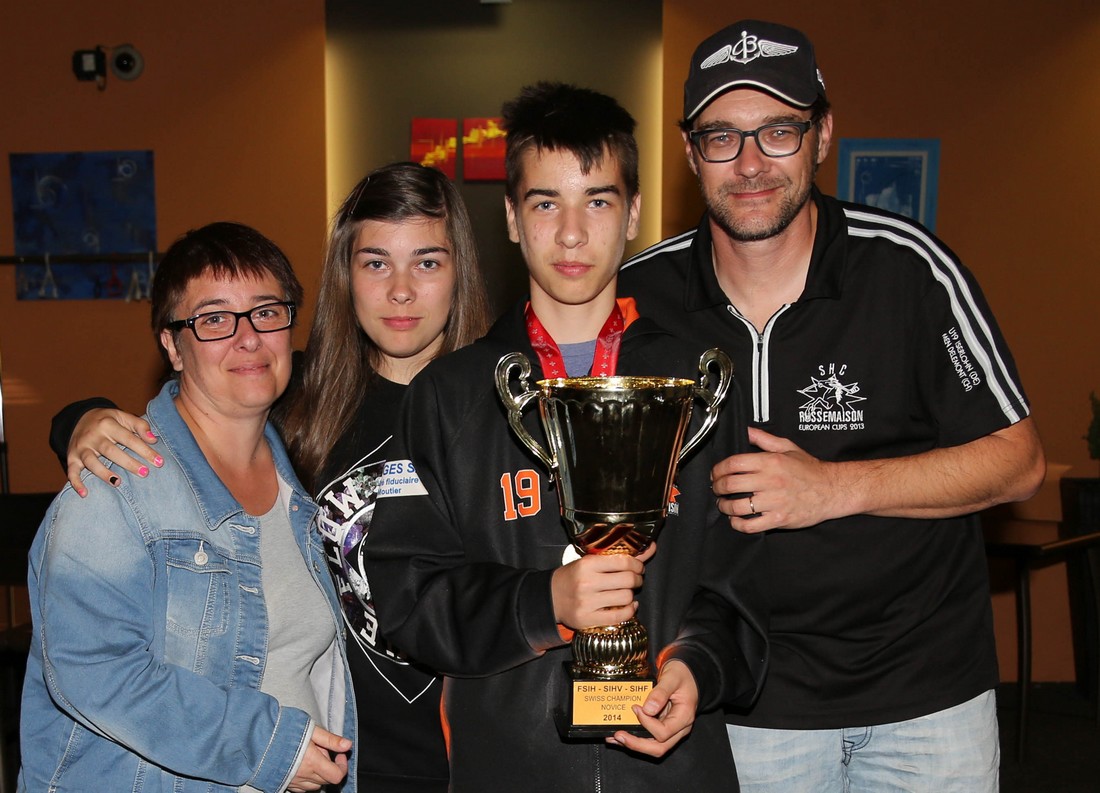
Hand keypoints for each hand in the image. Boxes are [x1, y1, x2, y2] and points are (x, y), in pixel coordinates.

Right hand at [67, 409, 160, 495]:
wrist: (80, 418)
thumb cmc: (109, 421)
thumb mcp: (124, 417)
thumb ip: (140, 426)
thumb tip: (154, 440)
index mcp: (108, 424)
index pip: (129, 438)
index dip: (145, 450)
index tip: (159, 462)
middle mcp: (93, 436)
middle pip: (111, 451)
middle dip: (128, 463)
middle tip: (145, 473)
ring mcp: (81, 447)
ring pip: (91, 461)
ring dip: (103, 473)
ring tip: (118, 483)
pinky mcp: (72, 457)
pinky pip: (71, 471)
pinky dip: (76, 482)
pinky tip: (84, 493)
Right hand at [287, 726, 350, 791]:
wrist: (258, 739)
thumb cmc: (284, 730)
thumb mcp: (311, 730)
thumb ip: (331, 740)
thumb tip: (348, 745)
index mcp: (312, 762)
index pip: (336, 775)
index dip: (342, 765)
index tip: (339, 753)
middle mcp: (304, 775)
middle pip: (327, 780)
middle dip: (330, 766)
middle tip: (321, 749)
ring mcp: (294, 781)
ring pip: (315, 785)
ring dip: (319, 774)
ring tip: (310, 756)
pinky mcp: (285, 783)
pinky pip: (303, 788)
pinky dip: (308, 780)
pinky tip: (302, 765)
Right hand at [551, 543, 655, 629]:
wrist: (550, 597)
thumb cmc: (573, 577)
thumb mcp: (590, 562)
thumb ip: (620, 557)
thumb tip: (650, 547)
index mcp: (587, 564)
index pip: (623, 561)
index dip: (637, 565)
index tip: (638, 567)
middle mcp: (587, 582)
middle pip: (628, 580)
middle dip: (637, 579)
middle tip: (635, 580)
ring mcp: (587, 602)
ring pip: (626, 597)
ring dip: (632, 595)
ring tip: (627, 592)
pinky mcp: (588, 619)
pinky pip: (620, 616)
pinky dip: (630, 610)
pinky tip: (630, 606)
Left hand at [607, 659, 697, 756]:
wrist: (686, 674)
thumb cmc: (681, 674)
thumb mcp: (672, 677)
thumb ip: (661, 692)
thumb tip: (648, 709)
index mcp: (684, 717)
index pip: (664, 732)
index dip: (647, 724)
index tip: (636, 708)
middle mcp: (679, 729)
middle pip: (659, 748)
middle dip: (637, 744)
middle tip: (619, 735)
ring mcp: (671, 730)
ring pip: (653, 747)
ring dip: (633, 744)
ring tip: (614, 737)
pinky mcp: (662, 727)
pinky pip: (649, 738)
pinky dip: (634, 739)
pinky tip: (619, 736)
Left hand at [711, 427, 842, 532]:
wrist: (832, 490)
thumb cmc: (809, 470)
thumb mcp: (788, 448)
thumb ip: (765, 439)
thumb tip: (747, 430)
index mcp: (771, 462)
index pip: (734, 463)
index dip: (719, 469)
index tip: (716, 473)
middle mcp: (771, 481)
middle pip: (731, 484)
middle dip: (717, 487)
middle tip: (716, 489)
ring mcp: (775, 502)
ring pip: (737, 506)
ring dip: (725, 506)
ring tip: (724, 504)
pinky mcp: (779, 519)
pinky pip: (750, 525)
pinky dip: (738, 524)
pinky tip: (736, 519)